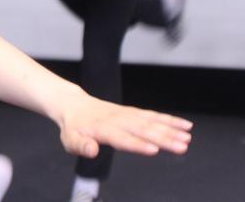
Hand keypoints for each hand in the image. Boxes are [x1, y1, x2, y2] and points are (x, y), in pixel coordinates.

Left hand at [57, 92, 191, 157]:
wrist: (74, 106)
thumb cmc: (74, 127)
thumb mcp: (69, 139)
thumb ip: (80, 146)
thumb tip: (91, 150)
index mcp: (102, 128)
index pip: (122, 138)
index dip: (137, 144)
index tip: (153, 149)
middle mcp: (117, 120)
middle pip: (142, 129)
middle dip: (163, 138)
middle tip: (182, 146)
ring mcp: (127, 115)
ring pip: (151, 121)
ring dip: (170, 129)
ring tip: (187, 138)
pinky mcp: (133, 112)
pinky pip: (153, 115)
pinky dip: (169, 119)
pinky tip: (185, 125)